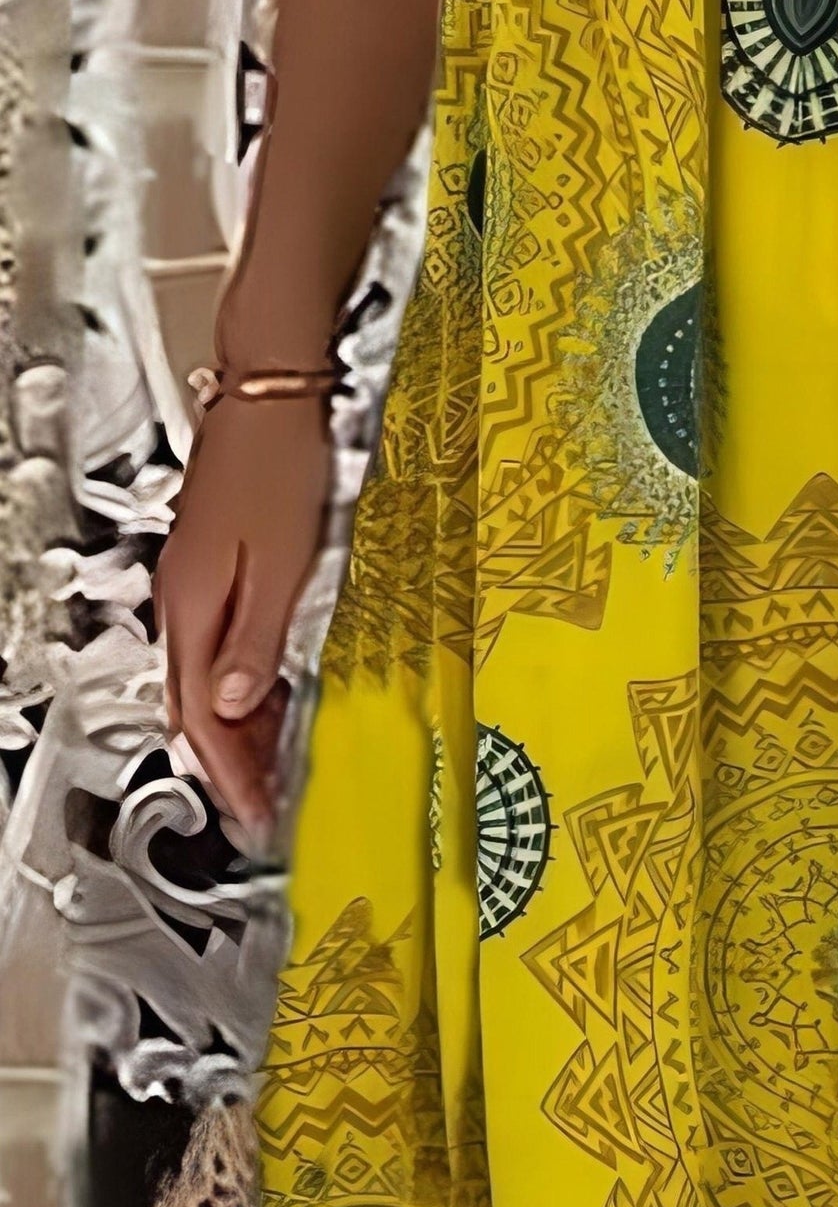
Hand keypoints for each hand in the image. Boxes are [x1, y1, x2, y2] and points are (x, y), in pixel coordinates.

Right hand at [154, 392, 334, 844]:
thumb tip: (231, 706)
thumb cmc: (282, 461)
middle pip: (194, 704)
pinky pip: (221, 643)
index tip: (256, 814)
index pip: (198, 716)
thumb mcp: (282, 562)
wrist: (274, 392)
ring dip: (236, 726)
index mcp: (194, 604)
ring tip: (275, 764)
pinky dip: (242, 682)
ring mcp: (198, 579)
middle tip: (266, 804)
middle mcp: (186, 597)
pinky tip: (271, 693)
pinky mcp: (217, 561)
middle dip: (229, 762)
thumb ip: (255, 639)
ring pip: (206, 677)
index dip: (229, 774)